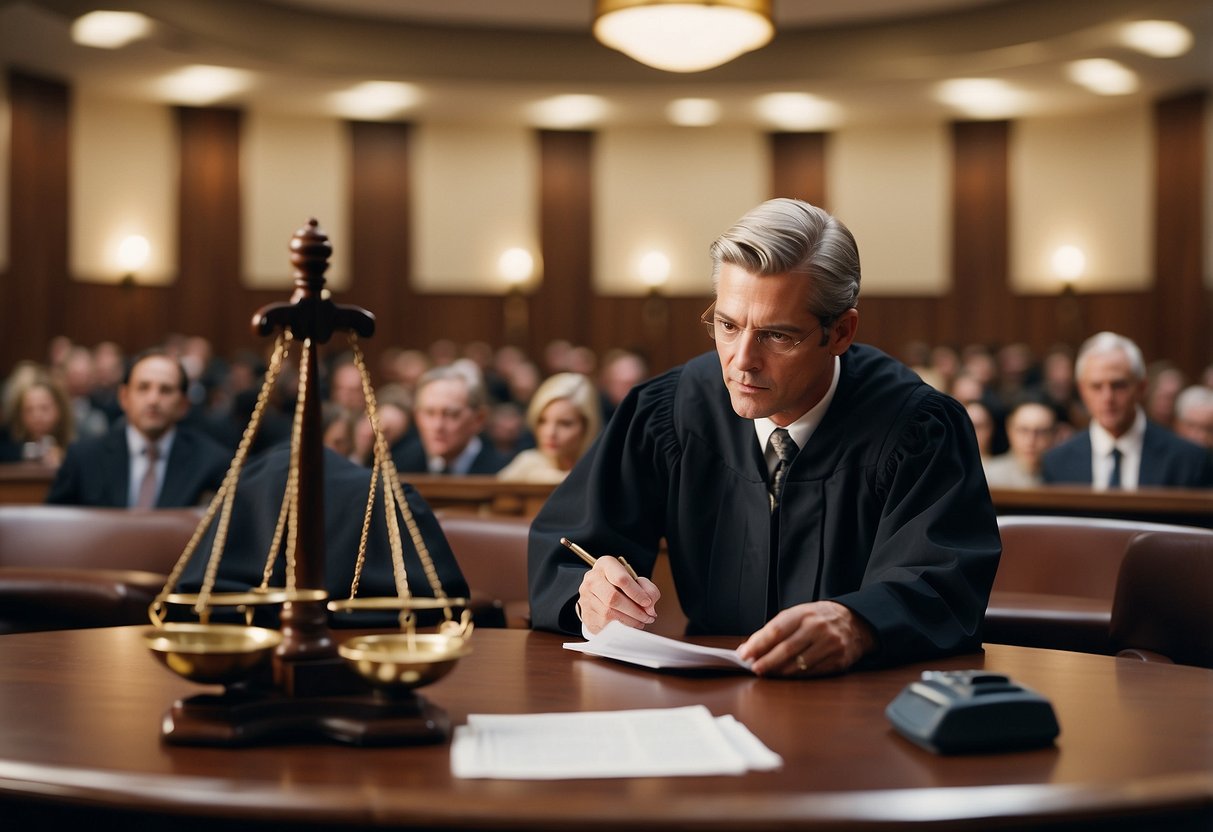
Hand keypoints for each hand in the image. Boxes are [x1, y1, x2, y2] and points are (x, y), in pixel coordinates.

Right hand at [576, 557, 660, 634]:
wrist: (599, 593)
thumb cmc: (620, 584)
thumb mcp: (636, 580)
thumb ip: (647, 588)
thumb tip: (649, 606)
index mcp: (605, 565)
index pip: (621, 579)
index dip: (637, 593)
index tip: (647, 602)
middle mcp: (592, 580)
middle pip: (613, 598)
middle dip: (634, 610)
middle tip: (647, 616)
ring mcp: (586, 598)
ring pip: (609, 613)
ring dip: (630, 621)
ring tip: (642, 621)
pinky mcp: (587, 615)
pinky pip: (605, 625)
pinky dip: (621, 627)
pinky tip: (630, 625)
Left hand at [736, 601, 874, 676]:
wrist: (854, 621)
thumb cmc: (818, 619)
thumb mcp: (797, 615)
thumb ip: (773, 630)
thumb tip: (748, 649)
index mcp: (804, 614)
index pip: (776, 630)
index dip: (758, 644)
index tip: (744, 654)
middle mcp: (817, 628)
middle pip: (786, 649)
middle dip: (766, 661)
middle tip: (754, 669)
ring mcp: (830, 644)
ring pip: (798, 663)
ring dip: (779, 671)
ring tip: (767, 673)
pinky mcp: (838, 660)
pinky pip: (812, 672)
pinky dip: (796, 676)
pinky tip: (785, 676)